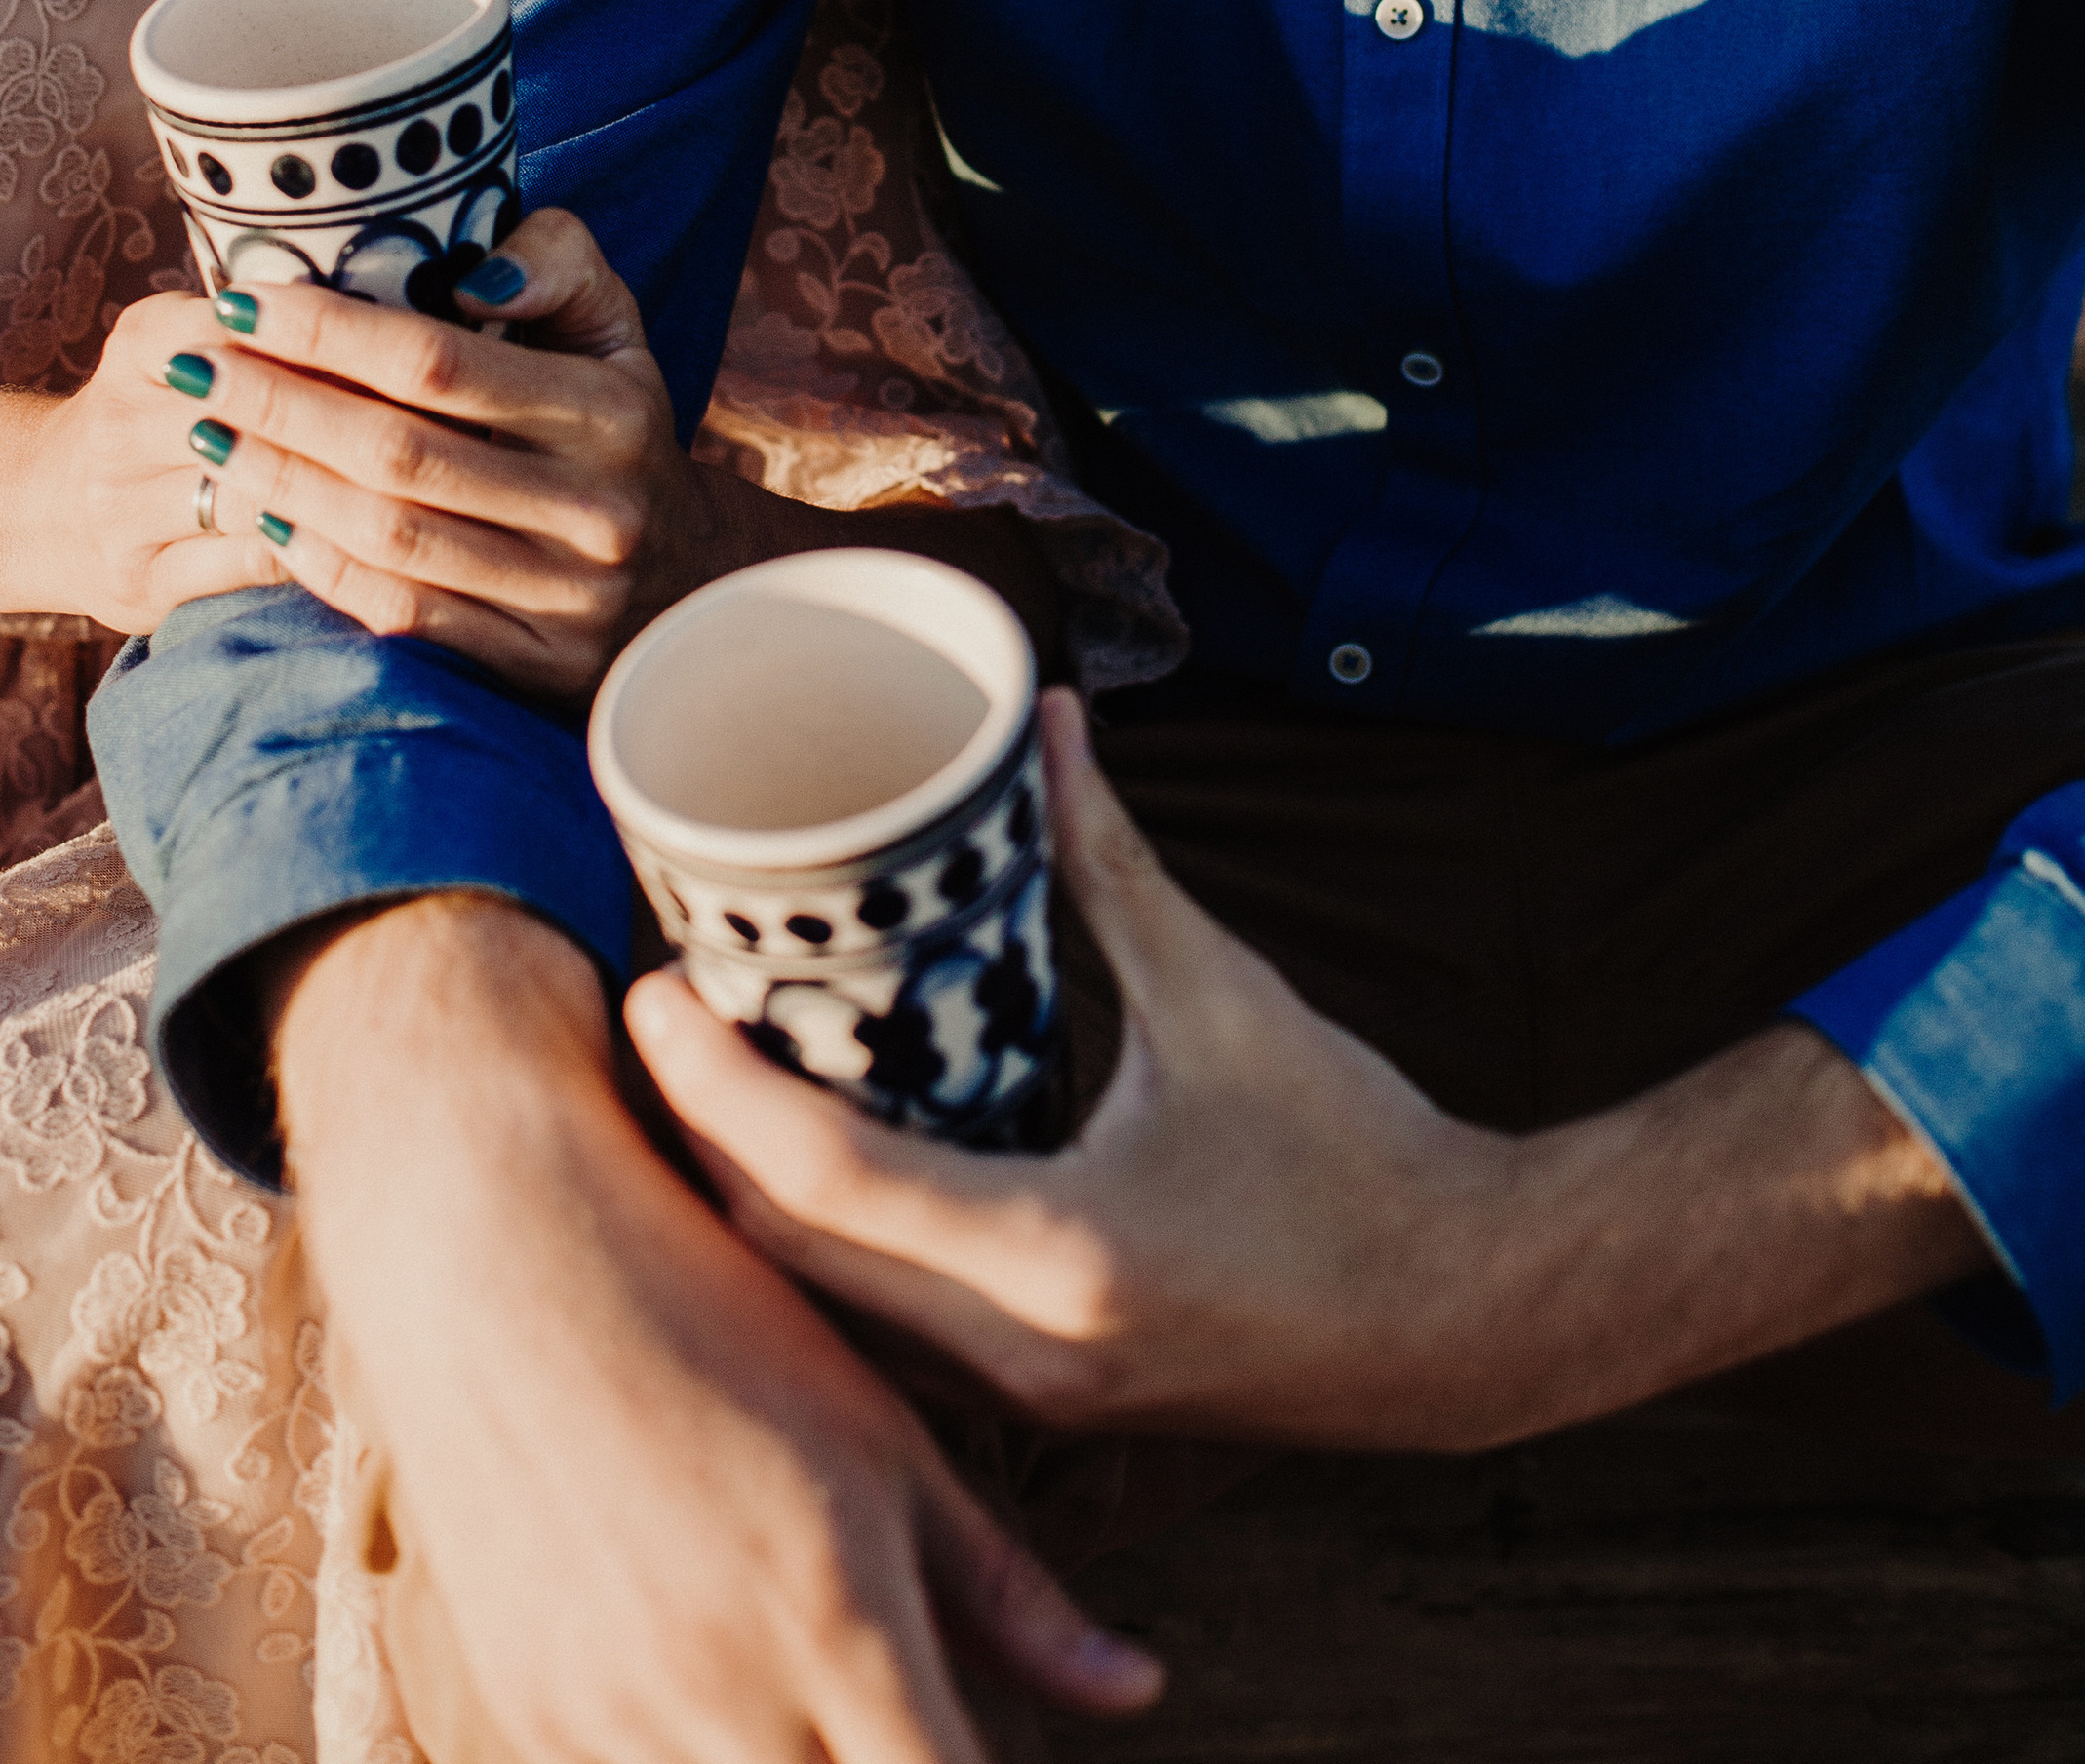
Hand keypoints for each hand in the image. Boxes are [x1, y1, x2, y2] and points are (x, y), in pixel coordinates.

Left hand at [108, 211, 774, 690]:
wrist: (690, 579)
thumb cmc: (619, 426)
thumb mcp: (616, 326)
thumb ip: (557, 257)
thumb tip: (467, 273)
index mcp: (609, 412)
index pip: (439, 362)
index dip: (329, 331)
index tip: (243, 299)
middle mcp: (593, 510)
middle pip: (396, 453)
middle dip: (277, 404)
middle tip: (196, 367)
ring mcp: (565, 599)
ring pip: (388, 538)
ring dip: (279, 482)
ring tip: (207, 431)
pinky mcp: (533, 664)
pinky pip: (401, 613)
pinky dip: (319, 565)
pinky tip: (264, 517)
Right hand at [276, 895, 1162, 1763]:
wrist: (498, 1249)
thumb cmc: (718, 1316)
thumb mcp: (881, 1438)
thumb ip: (1008, 1588)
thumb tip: (1142, 1691)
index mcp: (838, 1618)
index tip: (990, 1754)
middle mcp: (724, 1691)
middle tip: (911, 1729)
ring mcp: (611, 1713)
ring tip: (825, 1715)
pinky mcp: (531, 1710)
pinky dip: (692, 1758)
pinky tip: (727, 1707)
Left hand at [631, 695, 1989, 1455]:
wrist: (1479, 1318)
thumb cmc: (1361, 1157)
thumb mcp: (1224, 996)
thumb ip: (1113, 861)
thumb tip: (1049, 720)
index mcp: (1054, 1255)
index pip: (817, 1182)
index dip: (712, 1084)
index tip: (647, 991)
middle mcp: (1021, 1353)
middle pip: (788, 1262)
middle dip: (699, 1143)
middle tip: (657, 1015)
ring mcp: (1032, 1404)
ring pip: (829, 1317)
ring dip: (752, 1206)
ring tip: (715, 1075)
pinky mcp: (1050, 1406)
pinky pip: (890, 1339)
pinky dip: (830, 1252)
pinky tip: (813, 1164)